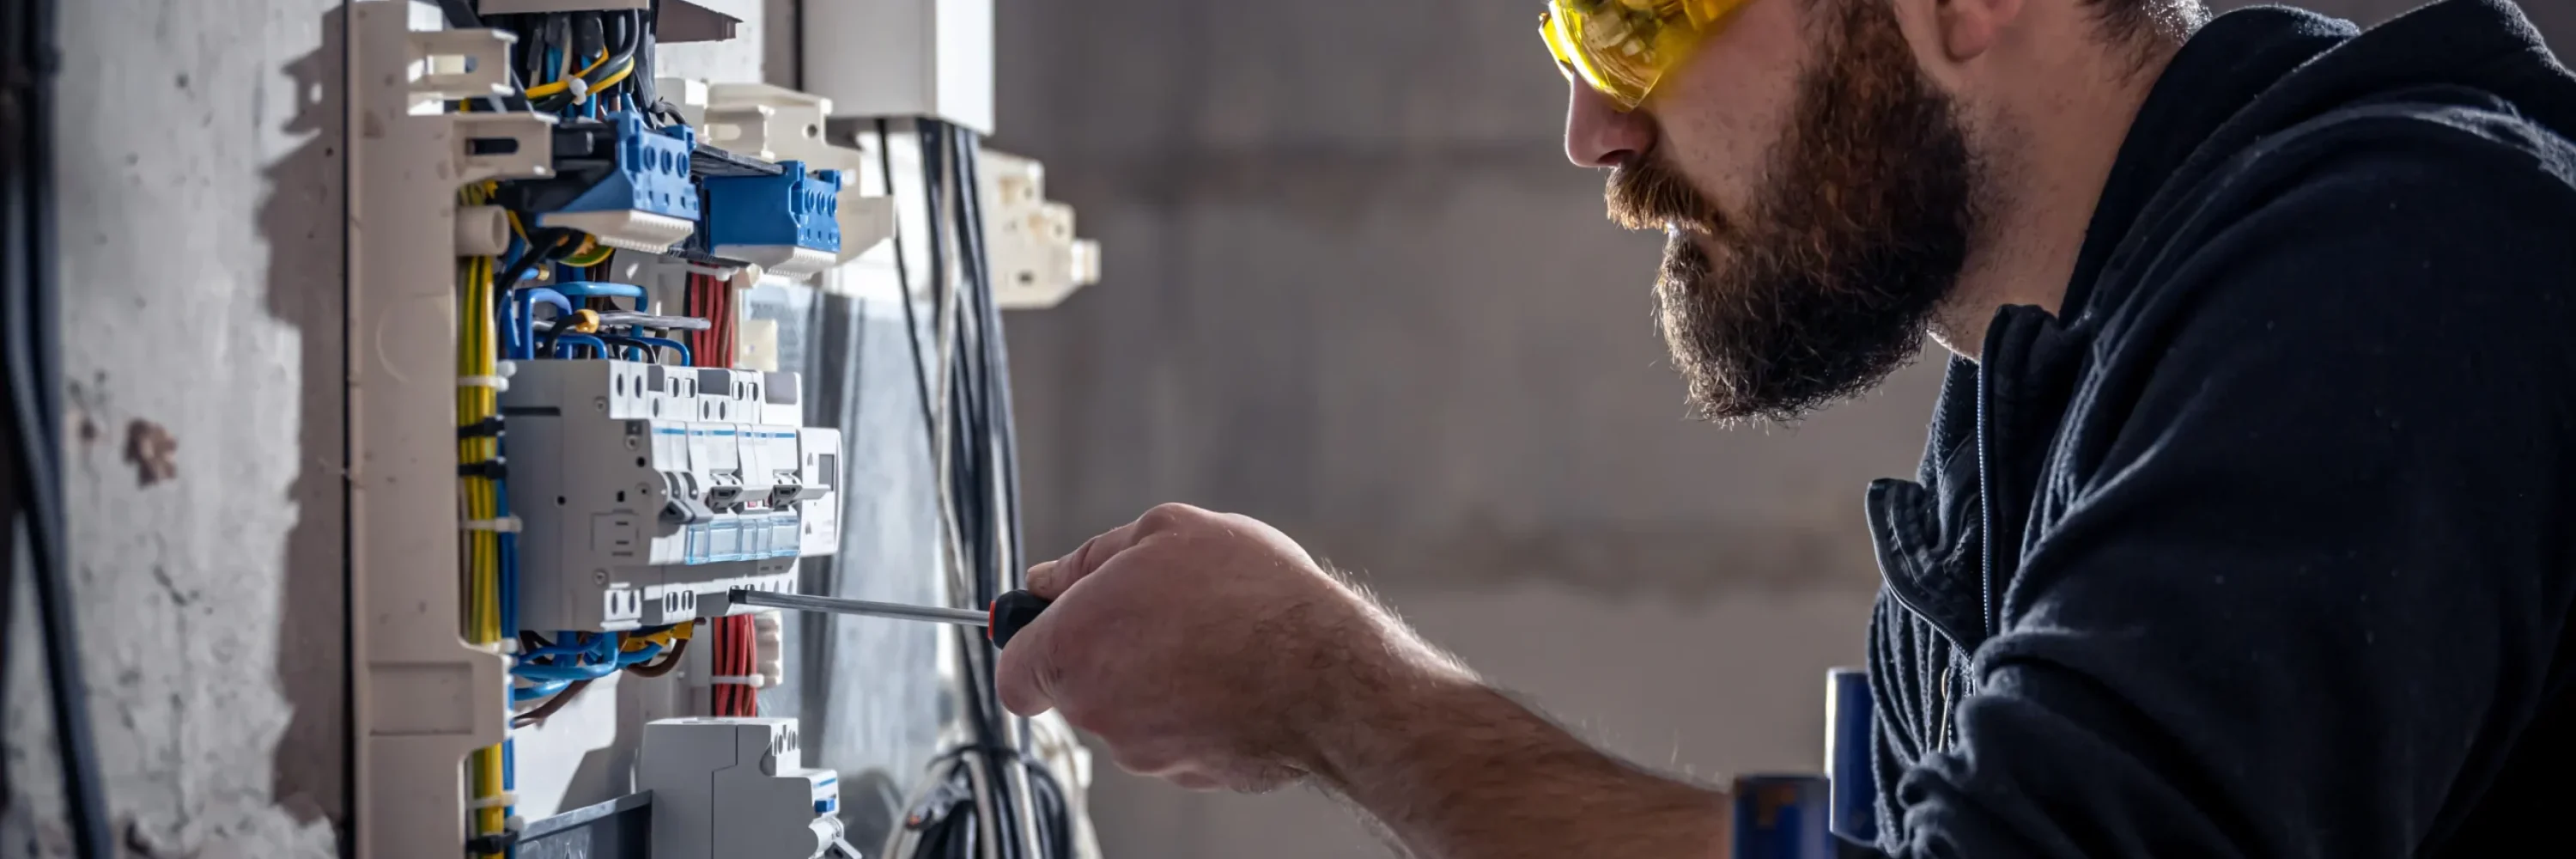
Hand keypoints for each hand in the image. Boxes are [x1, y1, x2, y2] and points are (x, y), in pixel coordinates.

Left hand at [994, 503, 1464, 791]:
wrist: (1326, 674)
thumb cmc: (1249, 596)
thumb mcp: (1166, 533)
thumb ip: (1091, 558)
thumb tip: (1049, 578)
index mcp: (1073, 648)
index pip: (1013, 672)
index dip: (1031, 645)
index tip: (1058, 625)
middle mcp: (1098, 710)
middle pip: (1078, 687)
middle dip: (1110, 651)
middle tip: (1165, 610)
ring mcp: (1144, 751)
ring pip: (1131, 712)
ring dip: (1158, 678)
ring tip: (1215, 638)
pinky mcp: (1191, 774)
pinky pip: (1179, 736)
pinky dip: (1198, 710)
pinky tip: (1236, 675)